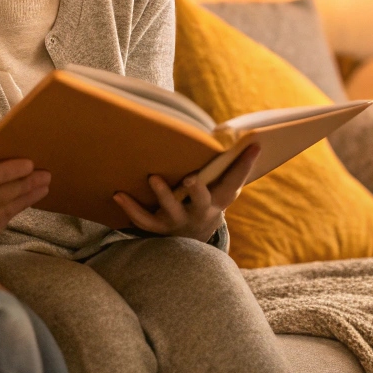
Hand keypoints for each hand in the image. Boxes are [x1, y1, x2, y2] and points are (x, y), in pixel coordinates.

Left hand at [113, 144, 260, 241]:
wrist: (192, 239)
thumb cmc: (207, 200)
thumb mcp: (220, 189)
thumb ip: (227, 166)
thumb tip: (239, 133)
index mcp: (218, 200)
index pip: (235, 181)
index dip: (245, 164)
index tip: (255, 144)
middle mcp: (200, 211)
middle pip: (202, 202)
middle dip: (197, 191)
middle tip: (191, 179)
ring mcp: (179, 220)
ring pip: (171, 211)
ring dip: (163, 195)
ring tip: (153, 178)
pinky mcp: (159, 227)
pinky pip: (144, 221)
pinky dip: (130, 208)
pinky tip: (118, 194)